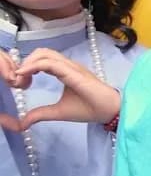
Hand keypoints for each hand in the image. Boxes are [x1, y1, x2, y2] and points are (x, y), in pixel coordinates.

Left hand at [0, 48, 119, 131]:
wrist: (108, 111)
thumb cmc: (89, 109)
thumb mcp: (58, 112)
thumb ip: (40, 114)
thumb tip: (22, 123)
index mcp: (65, 71)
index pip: (43, 60)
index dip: (27, 67)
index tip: (18, 83)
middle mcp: (68, 65)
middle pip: (41, 52)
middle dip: (25, 62)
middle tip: (17, 81)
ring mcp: (71, 67)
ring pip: (44, 54)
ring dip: (27, 63)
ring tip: (20, 79)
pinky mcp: (73, 72)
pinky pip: (50, 63)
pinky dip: (33, 66)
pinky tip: (25, 75)